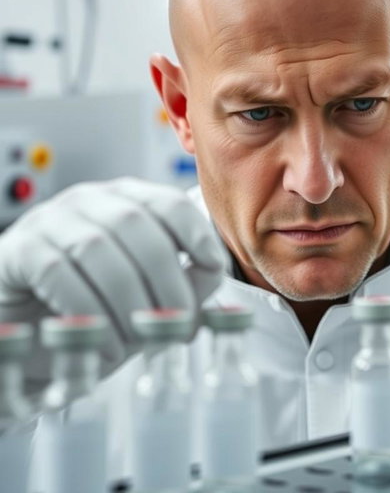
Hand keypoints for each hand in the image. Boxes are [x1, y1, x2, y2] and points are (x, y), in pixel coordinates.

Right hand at [0, 177, 225, 395]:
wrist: (30, 330)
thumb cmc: (96, 307)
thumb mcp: (149, 294)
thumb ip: (185, 281)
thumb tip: (215, 274)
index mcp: (127, 201)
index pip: (168, 202)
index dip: (197, 233)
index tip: (214, 268)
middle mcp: (88, 201)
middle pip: (137, 223)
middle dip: (167, 278)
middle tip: (178, 322)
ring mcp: (49, 220)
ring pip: (99, 249)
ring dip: (128, 301)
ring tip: (140, 339)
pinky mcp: (18, 250)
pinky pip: (60, 275)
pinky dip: (91, 314)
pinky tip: (105, 344)